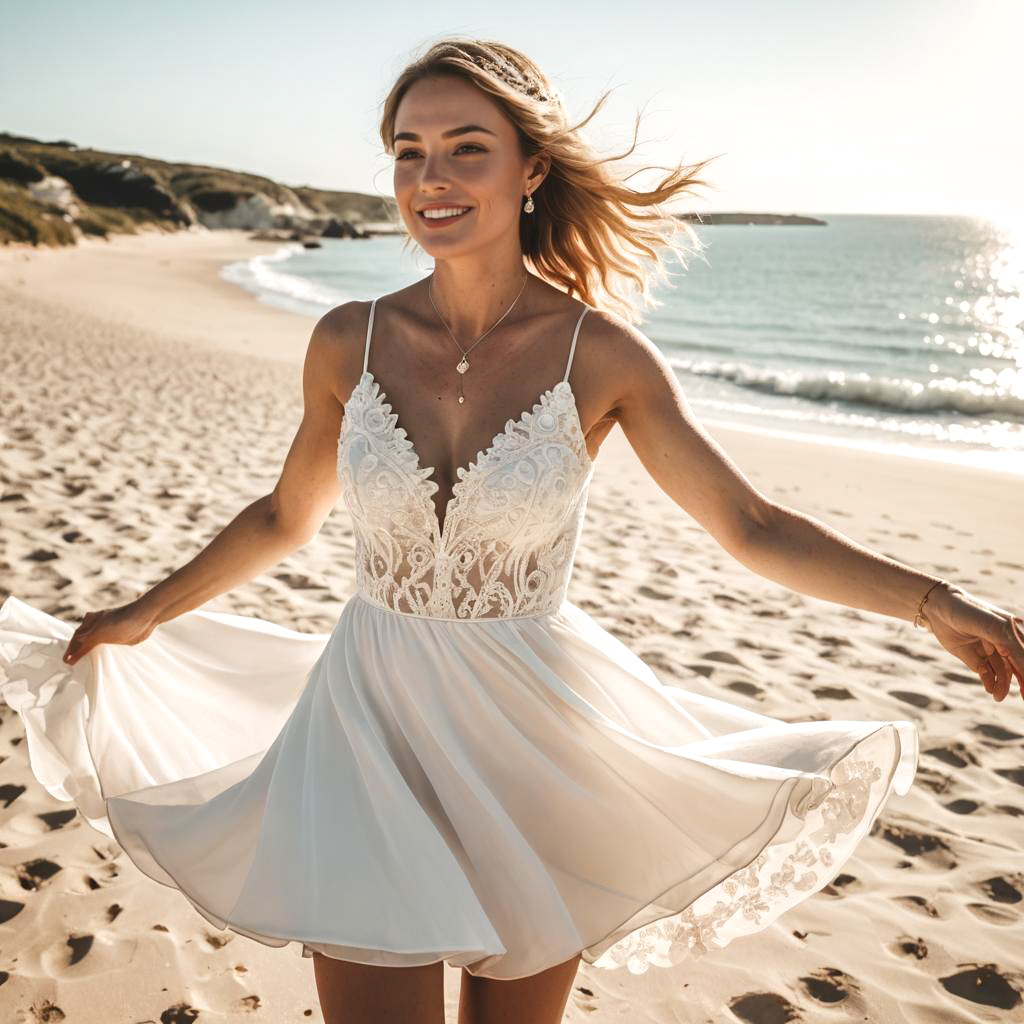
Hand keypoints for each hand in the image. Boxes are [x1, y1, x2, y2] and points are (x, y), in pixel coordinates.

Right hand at [62, 601, 157, 666]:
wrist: (146, 617)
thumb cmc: (122, 621)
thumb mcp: (101, 631)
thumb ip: (87, 640)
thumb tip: (73, 647)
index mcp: (90, 622)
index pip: (76, 639)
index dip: (70, 650)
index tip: (66, 662)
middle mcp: (97, 627)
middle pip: (84, 642)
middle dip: (77, 652)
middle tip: (72, 666)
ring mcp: (108, 633)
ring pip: (94, 646)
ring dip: (89, 654)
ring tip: (83, 667)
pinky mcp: (118, 639)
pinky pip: (105, 648)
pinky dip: (101, 655)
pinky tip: (100, 663)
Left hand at [924, 584, 1023, 702]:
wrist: (938, 608)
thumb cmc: (969, 611)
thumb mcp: (992, 627)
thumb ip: (1009, 644)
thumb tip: (1023, 667)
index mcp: (1013, 633)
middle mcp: (1003, 643)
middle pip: (1017, 667)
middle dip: (1022, 683)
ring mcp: (989, 651)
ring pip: (1002, 673)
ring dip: (1002, 685)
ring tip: (998, 697)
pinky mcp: (974, 658)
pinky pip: (986, 674)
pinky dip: (990, 682)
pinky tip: (991, 690)